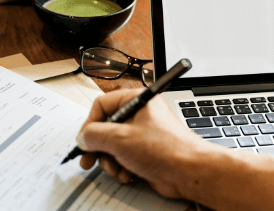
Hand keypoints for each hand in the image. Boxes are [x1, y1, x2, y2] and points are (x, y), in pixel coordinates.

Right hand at [76, 89, 214, 198]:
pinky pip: (123, 158)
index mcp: (137, 100)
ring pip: (112, 147)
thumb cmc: (167, 149)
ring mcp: (143, 135)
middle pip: (105, 129)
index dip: (90, 124)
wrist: (190, 172)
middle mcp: (140, 115)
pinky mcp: (145, 152)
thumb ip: (95, 135)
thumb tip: (83, 137)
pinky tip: (129, 174)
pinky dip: (122, 168)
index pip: (102, 105)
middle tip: (90, 160)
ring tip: (119, 169)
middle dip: (99, 148)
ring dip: (111, 162)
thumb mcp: (121, 139)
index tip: (85, 140)